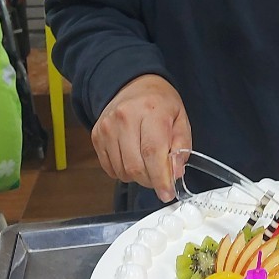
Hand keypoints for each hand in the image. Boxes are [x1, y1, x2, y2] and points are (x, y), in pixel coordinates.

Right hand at [91, 74, 191, 201]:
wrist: (133, 84)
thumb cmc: (160, 102)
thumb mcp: (181, 119)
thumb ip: (181, 147)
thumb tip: (174, 174)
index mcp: (150, 111)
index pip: (153, 153)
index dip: (160, 178)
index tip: (167, 193)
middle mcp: (124, 118)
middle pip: (135, 166)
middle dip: (150, 180)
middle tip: (160, 177)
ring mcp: (107, 127)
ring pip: (122, 171)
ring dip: (137, 176)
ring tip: (147, 163)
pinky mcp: (96, 135)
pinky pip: (109, 168)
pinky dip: (123, 171)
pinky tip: (132, 158)